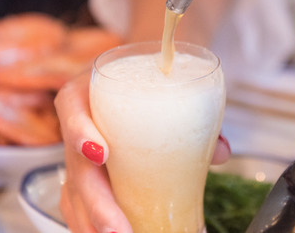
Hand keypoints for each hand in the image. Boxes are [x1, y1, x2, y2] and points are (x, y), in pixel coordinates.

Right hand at [55, 72, 230, 232]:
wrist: (140, 76)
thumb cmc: (150, 77)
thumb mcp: (171, 84)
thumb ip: (196, 113)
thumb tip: (221, 153)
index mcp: (91, 91)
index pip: (73, 106)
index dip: (81, 131)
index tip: (102, 153)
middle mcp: (79, 124)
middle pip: (76, 165)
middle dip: (96, 202)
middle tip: (118, 228)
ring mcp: (78, 154)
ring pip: (74, 194)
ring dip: (92, 221)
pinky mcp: (86, 176)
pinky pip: (81, 204)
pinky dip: (93, 223)